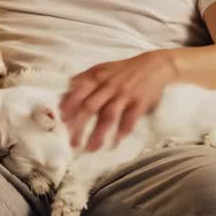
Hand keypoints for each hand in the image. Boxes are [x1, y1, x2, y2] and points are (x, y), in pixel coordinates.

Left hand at [59, 50, 177, 151]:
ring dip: (98, 134)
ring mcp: (124, 95)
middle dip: (80, 126)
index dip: (70, 107)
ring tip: (90, 149)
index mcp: (97, 77)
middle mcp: (109, 86)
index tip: (62, 121)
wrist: (153, 65)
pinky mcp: (139, 103)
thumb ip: (81, 82)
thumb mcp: (100, 70)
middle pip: (91, 107)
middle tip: (72, 143)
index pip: (79, 92)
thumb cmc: (122, 71)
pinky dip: (121, 132)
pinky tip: (114, 144)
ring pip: (108, 116)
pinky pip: (129, 120)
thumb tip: (61, 98)